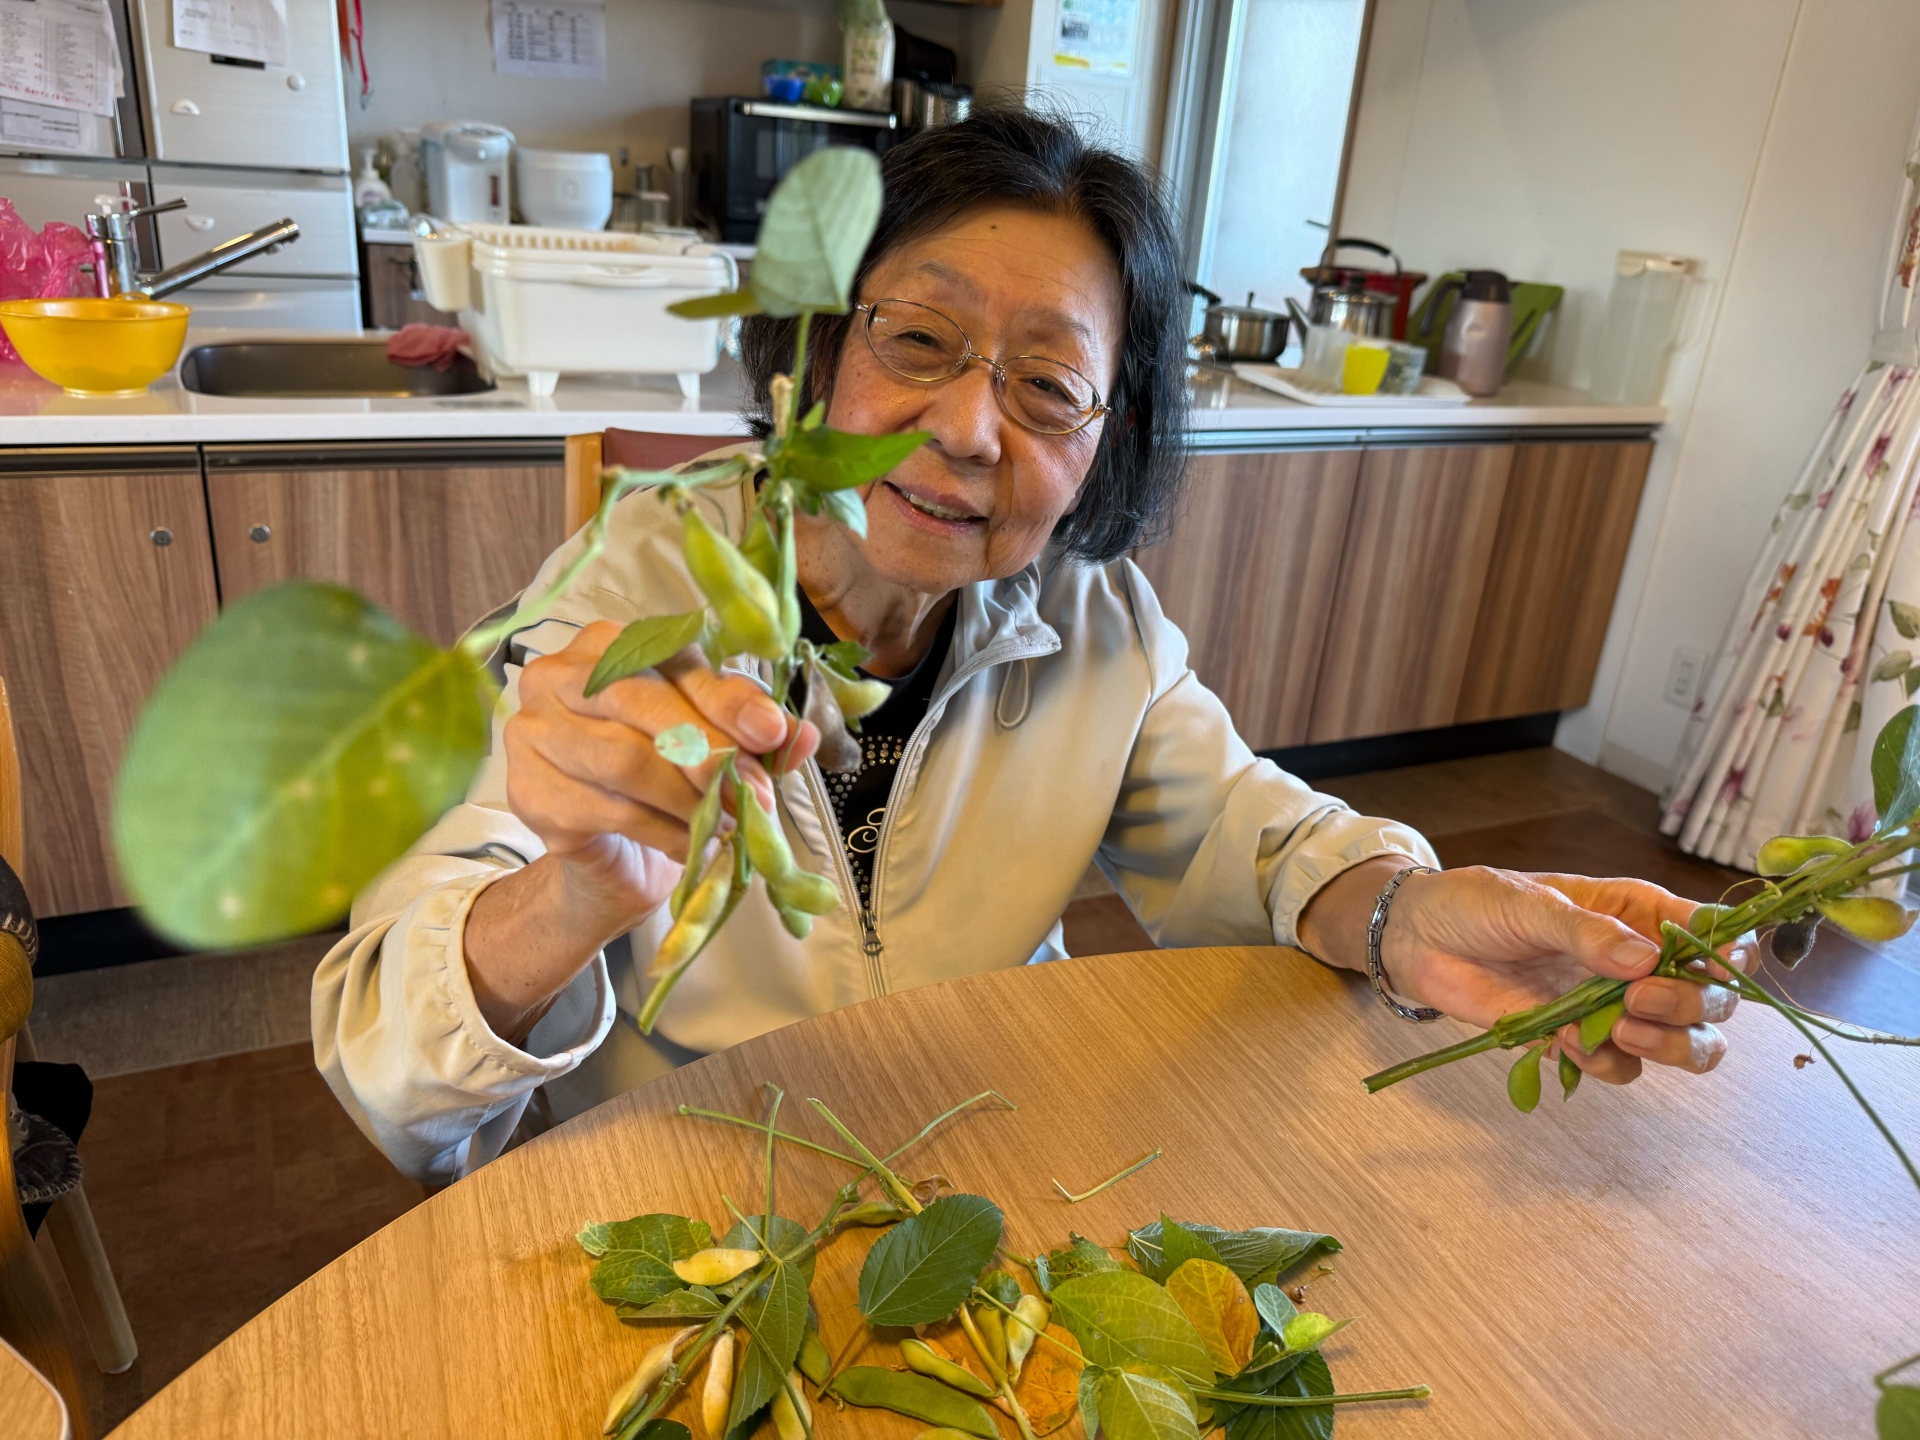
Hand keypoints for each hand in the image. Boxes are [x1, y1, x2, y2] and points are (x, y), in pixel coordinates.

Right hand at [465, 621, 816, 1039]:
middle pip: (642, 703)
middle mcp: (560, 675)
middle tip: (755, 793)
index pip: (672, 659)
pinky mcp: (530, 792)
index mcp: (609, 644)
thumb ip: (753, 735)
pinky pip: (609, 810)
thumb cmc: (665, 783)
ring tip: (728, 823)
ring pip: (625, 760)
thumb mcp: (717, 746)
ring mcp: (535, 732)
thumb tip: (801, 735)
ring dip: (688, 799)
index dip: (726, 698)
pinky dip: (663, 832)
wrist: (612, 858)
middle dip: (709, 751)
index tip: (773, 733)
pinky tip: (691, 846)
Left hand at [1380, 866, 1758, 1086]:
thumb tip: (1645, 962)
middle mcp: (1641, 964)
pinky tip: (1567, 1040)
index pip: (1716, 936)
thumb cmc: (1476, 904)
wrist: (1419, 941)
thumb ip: (1585, 932)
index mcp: (1639, 914)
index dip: (1730, 954)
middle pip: (1713, 999)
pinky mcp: (1579, 1040)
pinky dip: (1605, 1062)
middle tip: (1640, 1001)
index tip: (1707, 966)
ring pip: (1686, 1044)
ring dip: (1668, 1045)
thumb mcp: (1529, 903)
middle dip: (1692, 1006)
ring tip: (1620, 1028)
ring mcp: (1614, 1006)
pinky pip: (1620, 1068)